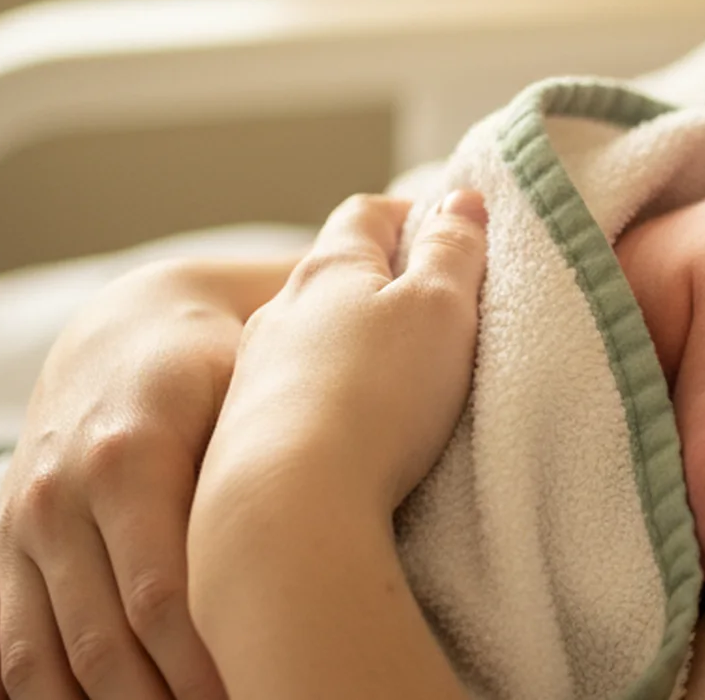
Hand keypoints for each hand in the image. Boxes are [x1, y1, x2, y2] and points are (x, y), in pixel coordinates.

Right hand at [0, 255, 287, 699]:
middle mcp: (62, 499)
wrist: (133, 327)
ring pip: (40, 658)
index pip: (162, 595)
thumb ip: (279, 455)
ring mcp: (22, 530)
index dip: (208, 662)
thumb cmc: (224, 366)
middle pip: (103, 643)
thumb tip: (343, 527)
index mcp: (132, 458)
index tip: (258, 689)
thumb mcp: (255, 384)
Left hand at [195, 191, 487, 522]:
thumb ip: (453, 250)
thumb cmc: (375, 394)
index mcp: (330, 270)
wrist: (288, 507)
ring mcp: (255, 376)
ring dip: (351, 349)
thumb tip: (460, 198)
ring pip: (309, 342)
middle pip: (332, 279)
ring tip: (396, 377)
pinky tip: (353, 434)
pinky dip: (328, 402)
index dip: (408, 213)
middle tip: (431, 304)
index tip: (446, 226)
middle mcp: (280, 313)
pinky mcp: (244, 437)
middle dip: (379, 284)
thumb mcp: (439, 306)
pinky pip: (295, 401)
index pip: (366, 216)